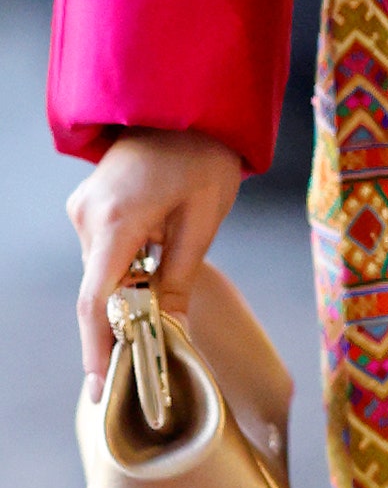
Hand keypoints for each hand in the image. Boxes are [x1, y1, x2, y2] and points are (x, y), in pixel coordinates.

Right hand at [66, 129, 243, 397]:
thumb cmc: (205, 153)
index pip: (95, 300)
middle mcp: (87, 216)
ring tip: (156, 311)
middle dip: (119, 325)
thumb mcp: (204, 216)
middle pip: (97, 289)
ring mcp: (83, 208)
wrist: (187, 101)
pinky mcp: (88, 203)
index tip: (101, 386)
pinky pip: (102, 250)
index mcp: (117, 220)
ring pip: (100, 271)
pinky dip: (121, 269)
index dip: (97, 347)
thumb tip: (172, 330)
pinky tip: (147, 272)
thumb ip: (181, 276)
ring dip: (124, 293)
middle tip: (143, 364)